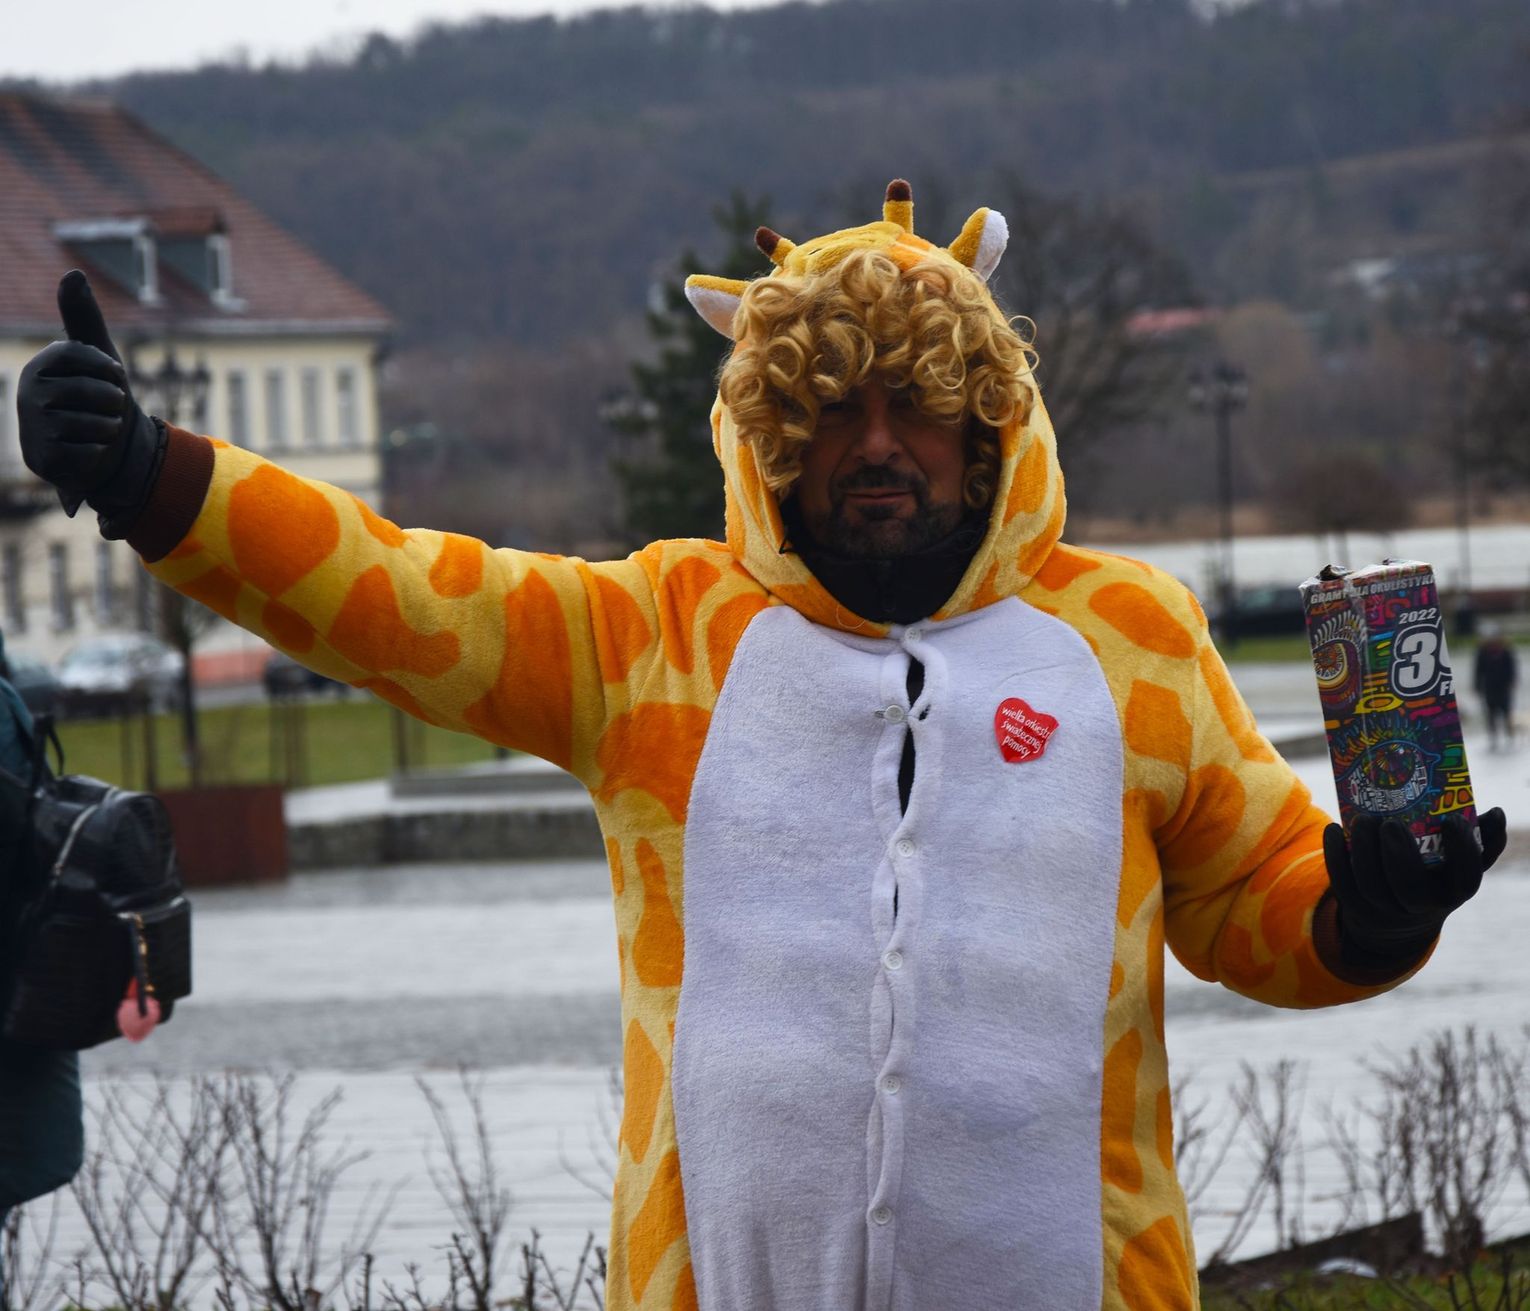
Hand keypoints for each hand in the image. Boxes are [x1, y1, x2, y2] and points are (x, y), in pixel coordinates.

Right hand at [17, 271, 163, 529]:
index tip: (113, 376)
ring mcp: (33, 428)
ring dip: (111, 429)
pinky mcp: (44, 460)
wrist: (102, 451)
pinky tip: (88, 452)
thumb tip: (72, 273)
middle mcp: (28, 394)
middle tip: (107, 409)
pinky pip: (92, 452)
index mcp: (39, 366)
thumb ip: (84, 318)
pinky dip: (101, 453)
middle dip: (115, 402)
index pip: (80, 355)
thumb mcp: (97, 358)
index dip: (108, 369)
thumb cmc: (99, 400)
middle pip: (96, 392)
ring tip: (98, 430)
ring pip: (98, 424)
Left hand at [1324, 808, 1506, 969]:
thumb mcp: (1460, 862)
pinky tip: (1335, 829)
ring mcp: (1386, 909)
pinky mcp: (1356, 906)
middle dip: (1399, 854)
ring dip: (1364, 849)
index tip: (1452, 820)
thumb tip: (1495, 813)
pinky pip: (1342, 883)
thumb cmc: (1436, 876)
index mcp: (1453, 891)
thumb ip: (1482, 840)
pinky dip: (1336, 855)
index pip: (1466, 877)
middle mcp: (1421, 905)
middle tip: (1390, 822)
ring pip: (1371, 885)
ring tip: (1364, 818)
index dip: (1462, 851)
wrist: (1400, 919)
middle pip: (1409, 887)